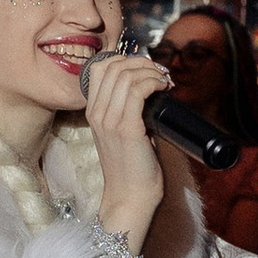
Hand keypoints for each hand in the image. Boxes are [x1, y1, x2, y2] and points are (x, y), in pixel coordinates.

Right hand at [79, 46, 169, 253]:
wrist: (130, 196)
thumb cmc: (132, 167)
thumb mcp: (122, 133)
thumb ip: (128, 111)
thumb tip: (151, 90)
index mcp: (93, 112)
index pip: (99, 68)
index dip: (124, 60)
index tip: (145, 70)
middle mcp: (97, 113)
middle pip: (114, 66)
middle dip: (141, 63)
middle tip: (159, 74)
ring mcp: (110, 121)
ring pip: (127, 74)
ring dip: (151, 71)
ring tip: (164, 82)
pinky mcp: (127, 129)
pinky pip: (139, 90)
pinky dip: (154, 82)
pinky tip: (163, 89)